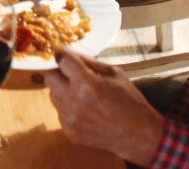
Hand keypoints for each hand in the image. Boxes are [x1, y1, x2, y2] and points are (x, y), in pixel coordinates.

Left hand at [47, 49, 164, 165]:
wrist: (139, 135)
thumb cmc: (130, 101)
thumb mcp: (114, 73)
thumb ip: (89, 62)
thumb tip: (68, 53)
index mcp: (87, 84)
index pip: (61, 59)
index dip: (63, 53)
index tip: (64, 53)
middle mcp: (74, 102)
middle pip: (49, 77)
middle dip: (60, 72)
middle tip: (73, 75)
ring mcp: (71, 119)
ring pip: (52, 94)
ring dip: (63, 90)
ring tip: (83, 95)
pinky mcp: (70, 131)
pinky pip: (60, 112)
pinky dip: (69, 108)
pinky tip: (86, 110)